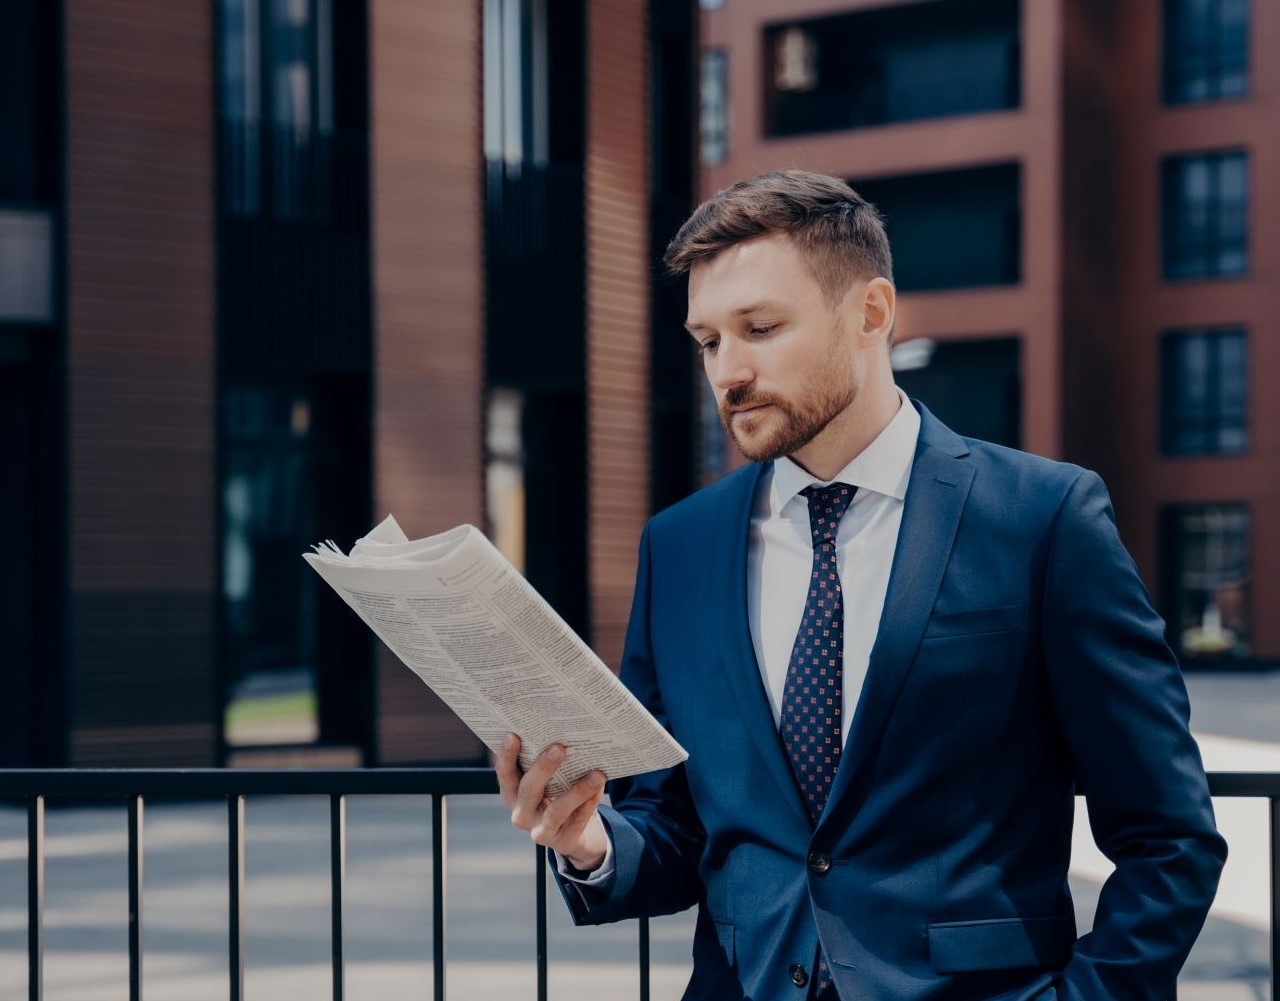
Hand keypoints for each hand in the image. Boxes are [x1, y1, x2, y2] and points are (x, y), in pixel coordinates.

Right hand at [495, 733, 608, 871]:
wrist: (571, 833)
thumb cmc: (554, 795)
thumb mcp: (544, 782)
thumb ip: (545, 764)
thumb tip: (563, 734)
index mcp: (512, 794)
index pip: (505, 774)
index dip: (506, 756)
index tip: (513, 735)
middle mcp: (521, 814)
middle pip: (529, 790)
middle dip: (543, 768)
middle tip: (559, 748)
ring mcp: (540, 830)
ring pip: (557, 811)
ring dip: (577, 791)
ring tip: (596, 774)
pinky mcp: (562, 841)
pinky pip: (578, 820)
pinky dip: (590, 802)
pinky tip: (600, 787)